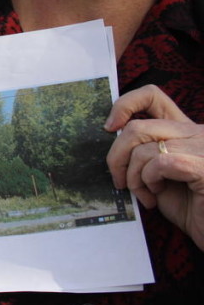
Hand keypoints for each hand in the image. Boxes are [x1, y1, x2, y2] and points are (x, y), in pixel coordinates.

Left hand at [104, 84, 203, 250]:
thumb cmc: (189, 207)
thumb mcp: (158, 174)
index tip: (110, 129)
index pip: (151, 96)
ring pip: (143, 147)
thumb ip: (142, 152)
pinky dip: (148, 181)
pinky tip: (156, 197)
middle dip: (117, 157)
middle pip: (137, 126)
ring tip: (145, 195)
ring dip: (134, 177)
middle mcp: (196, 132)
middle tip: (120, 180)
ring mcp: (203, 147)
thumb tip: (112, 137)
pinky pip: (160, 163)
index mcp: (185, 130)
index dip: (124, 106)